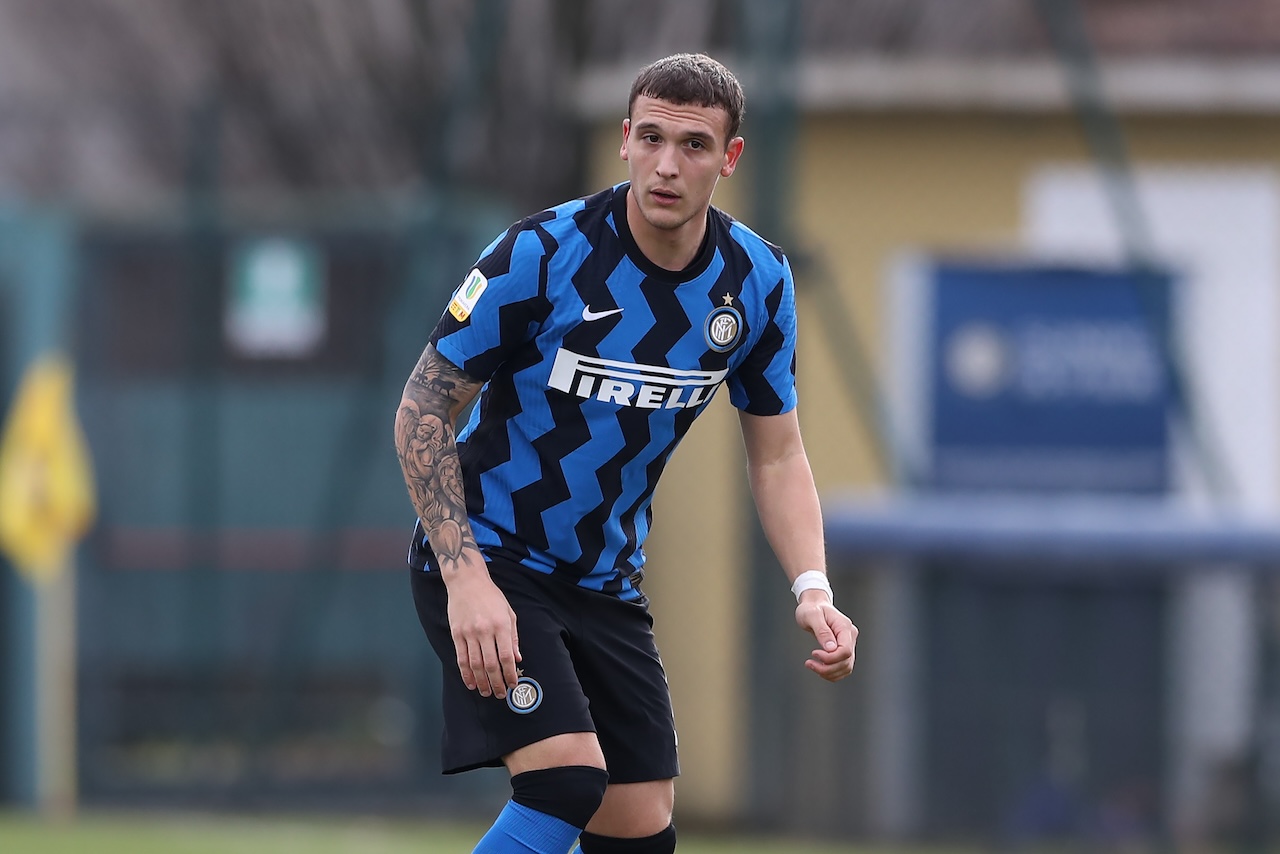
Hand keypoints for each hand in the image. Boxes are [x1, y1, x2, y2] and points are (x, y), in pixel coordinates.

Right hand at [444, 561, 521, 698]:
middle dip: (497, 683)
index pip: (507, 656)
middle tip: (501, 694)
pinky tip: (470, 683)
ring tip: (486, 693)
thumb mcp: (509, 613)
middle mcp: (485, 631)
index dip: (510, 673)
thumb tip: (517, 658)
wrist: (467, 581)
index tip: (513, 684)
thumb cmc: (491, 596)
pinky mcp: (456, 634)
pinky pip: (461, 658)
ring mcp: (469, 633)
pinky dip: (466, 673)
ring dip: (481, 682)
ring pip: (475, 665)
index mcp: (501, 625)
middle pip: (491, 664)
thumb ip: (513, 637)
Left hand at [794, 593, 856, 680]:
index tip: (814, 654)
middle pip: (846, 662)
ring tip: (812, 665)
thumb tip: (831, 648)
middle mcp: (850, 636)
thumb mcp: (812, 616)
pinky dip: (831, 672)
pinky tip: (819, 668)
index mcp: (845, 627)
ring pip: (846, 668)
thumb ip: (822, 631)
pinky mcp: (843, 650)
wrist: (814, 606)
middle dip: (827, 668)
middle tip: (810, 663)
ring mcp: (848, 644)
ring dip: (829, 672)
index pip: (845, 651)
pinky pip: (842, 667)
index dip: (830, 658)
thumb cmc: (812, 608)